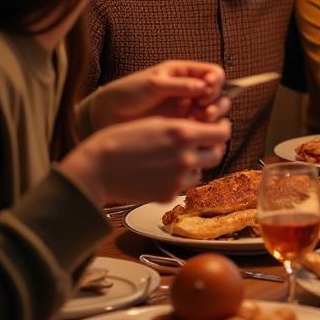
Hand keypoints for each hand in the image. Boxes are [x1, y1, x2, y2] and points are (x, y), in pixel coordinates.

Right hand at [62, 116, 231, 206]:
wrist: (96, 168)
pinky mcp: (168, 195)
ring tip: (175, 158)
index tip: (218, 127)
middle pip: (217, 153)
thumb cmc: (121, 140)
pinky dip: (178, 179)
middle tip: (203, 143)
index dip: (222, 128)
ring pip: (201, 171)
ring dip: (195, 164)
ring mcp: (178, 179)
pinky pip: (183, 186)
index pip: (222, 132)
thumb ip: (183, 128)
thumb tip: (204, 130)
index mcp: (183, 134)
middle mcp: (185, 157)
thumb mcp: (156, 123)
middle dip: (213, 147)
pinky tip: (161, 172)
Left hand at [86, 61, 228, 128]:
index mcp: (184, 73)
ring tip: (203, 118)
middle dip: (217, 100)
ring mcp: (187, 108)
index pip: (213, 73)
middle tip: (206, 109)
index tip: (207, 90)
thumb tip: (204, 87)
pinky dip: (204, 128)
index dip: (215, 81)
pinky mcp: (183, 125)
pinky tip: (196, 130)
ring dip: (213, 114)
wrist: (107, 115)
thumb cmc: (127, 93)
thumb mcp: (153, 85)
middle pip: (218, 93)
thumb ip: (179, 85)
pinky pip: (202, 126)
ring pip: (213, 110)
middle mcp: (190, 90)